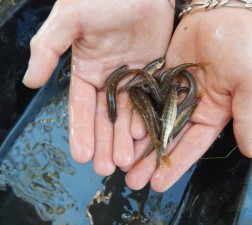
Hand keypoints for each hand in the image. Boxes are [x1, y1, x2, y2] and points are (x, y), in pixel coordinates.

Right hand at [22, 0, 174, 174]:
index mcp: (86, 71)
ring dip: (124, 139)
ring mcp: (132, 79)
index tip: (81, 155)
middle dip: (103, 143)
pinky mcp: (153, 75)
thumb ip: (48, 48)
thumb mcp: (70, 19)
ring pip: (127, 115)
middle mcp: (108, 79)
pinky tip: (143, 137)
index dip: (80, 131)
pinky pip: (148, 102)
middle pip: (104, 118)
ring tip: (124, 161)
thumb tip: (30, 82)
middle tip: (104, 168)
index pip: (81, 107)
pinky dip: (146, 119)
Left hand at [125, 8, 251, 191]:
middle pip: (168, 140)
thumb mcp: (249, 82)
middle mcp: (191, 109)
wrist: (217, 15)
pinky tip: (121, 133)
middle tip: (132, 181)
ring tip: (122, 164)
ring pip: (153, 124)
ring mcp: (173, 96)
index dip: (175, 165)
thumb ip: (247, 116)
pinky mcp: (159, 81)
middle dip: (151, 162)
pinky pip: (145, 102)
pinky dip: (134, 117)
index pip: (192, 146)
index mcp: (212, 115)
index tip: (158, 184)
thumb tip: (251, 151)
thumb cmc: (239, 47)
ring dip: (139, 145)